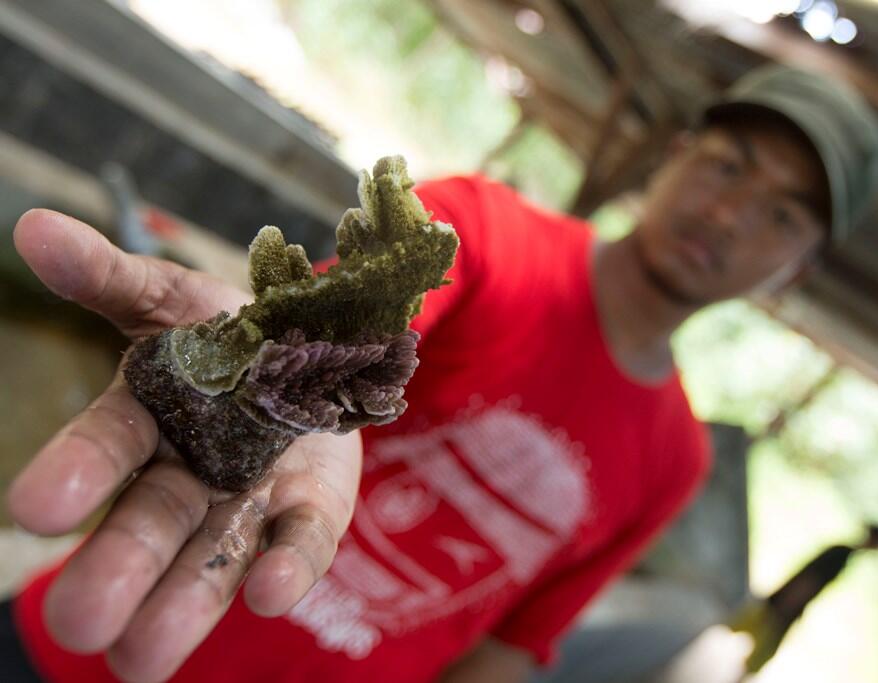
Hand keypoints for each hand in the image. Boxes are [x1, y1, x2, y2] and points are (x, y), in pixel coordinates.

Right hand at [8, 210, 360, 681]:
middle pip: (152, 521)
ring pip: (213, 554)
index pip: (109, 444)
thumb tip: (33, 228)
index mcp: (154, 416)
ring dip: (182, 603)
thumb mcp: (180, 299)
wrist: (322, 351)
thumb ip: (113, 277)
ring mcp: (253, 498)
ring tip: (140, 660)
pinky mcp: (310, 510)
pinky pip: (299, 540)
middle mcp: (193, 470)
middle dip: (117, 568)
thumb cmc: (237, 333)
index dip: (76, 470)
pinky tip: (272, 594)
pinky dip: (286, 565)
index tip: (36, 507)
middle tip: (77, 622)